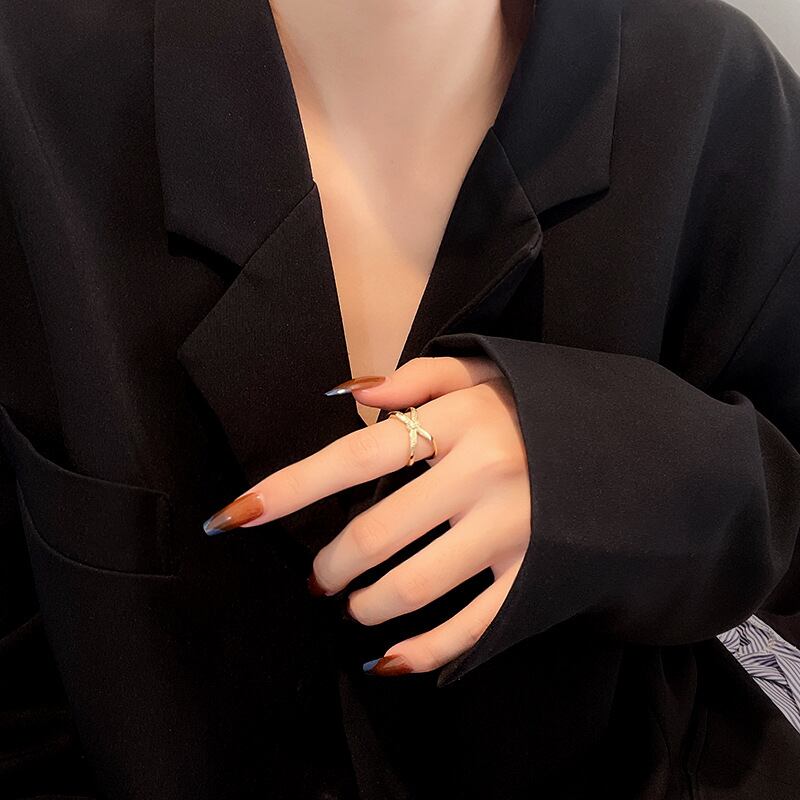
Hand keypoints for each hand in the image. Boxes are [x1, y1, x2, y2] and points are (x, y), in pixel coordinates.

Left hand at [202, 356, 531, 675]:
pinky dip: (421, 654)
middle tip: (318, 575)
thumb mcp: (486, 372)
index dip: (288, 489)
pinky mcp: (536, 579)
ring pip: (412, 587)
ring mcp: (512, 532)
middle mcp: (482, 476)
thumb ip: (416, 376)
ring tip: (352, 603)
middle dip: (329, 564)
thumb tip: (346, 393)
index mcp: (460, 422)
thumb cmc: (542, 409)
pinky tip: (390, 660)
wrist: (636, 452)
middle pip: (374, 534)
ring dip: (365, 605)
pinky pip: (471, 630)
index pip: (353, 457)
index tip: (233, 517)